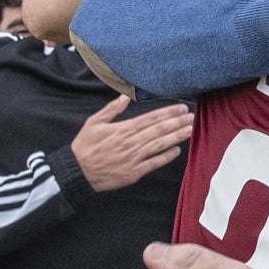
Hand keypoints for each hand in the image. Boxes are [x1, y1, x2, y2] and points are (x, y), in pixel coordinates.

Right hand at [68, 94, 192, 190]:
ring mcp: (134, 158)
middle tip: (192, 117)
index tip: (180, 108)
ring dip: (176, 137)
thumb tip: (124, 96)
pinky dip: (166, 157)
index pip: (150, 118)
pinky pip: (154, 163)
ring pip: (159, 145)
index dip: (167, 112)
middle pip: (159, 130)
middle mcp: (131, 143)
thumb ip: (111, 110)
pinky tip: (177, 150)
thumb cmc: (85, 147)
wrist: (77, 172)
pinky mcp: (134, 173)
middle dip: (177, 122)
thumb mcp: (93, 123)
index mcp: (123, 129)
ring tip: (190, 130)